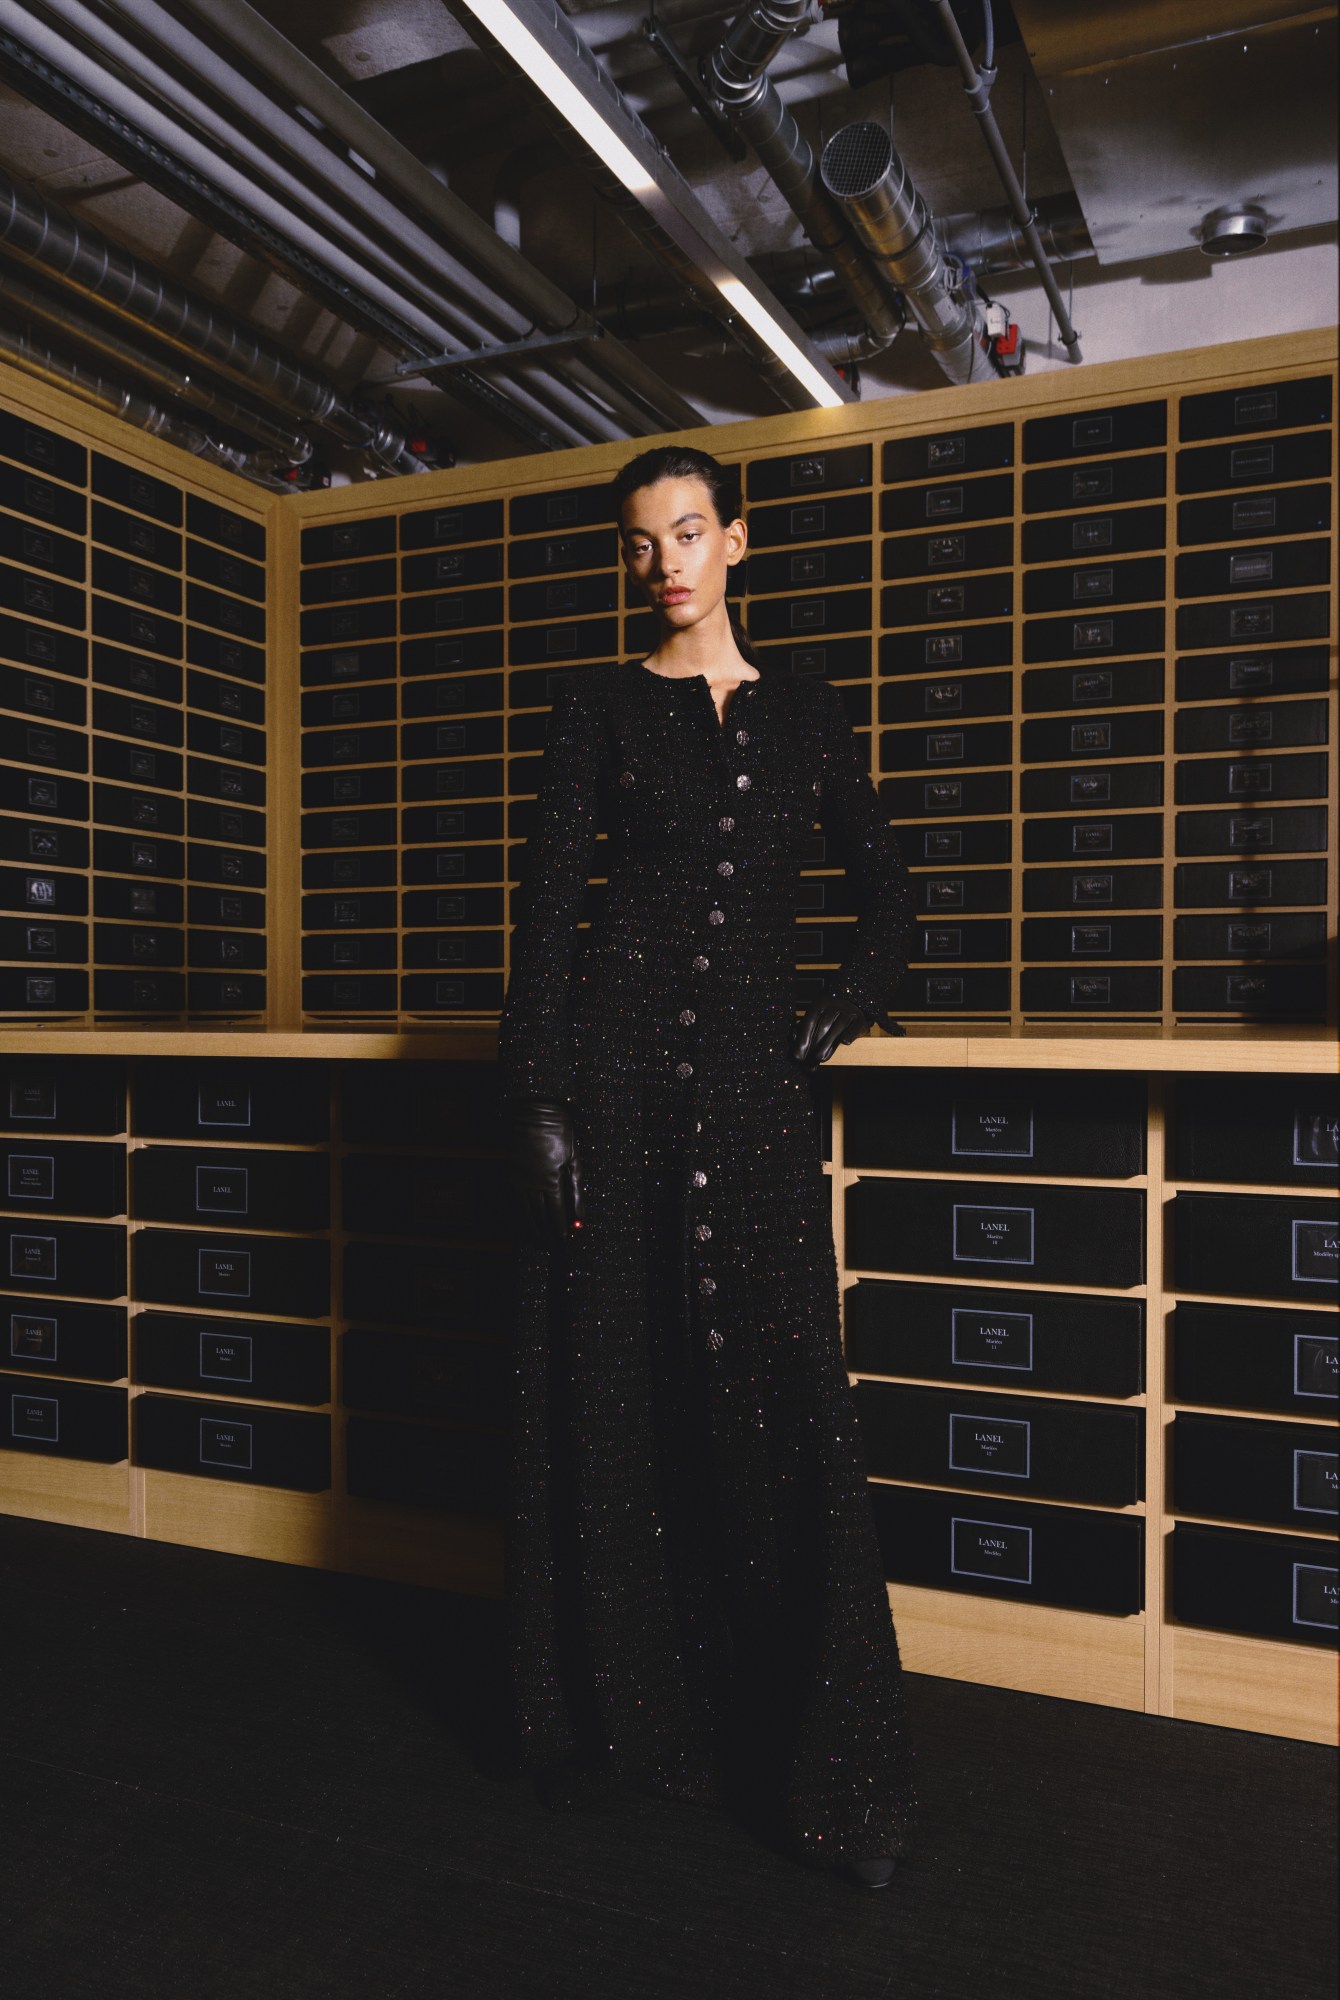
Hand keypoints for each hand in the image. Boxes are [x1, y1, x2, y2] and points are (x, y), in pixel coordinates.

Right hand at [506, 1099, 583, 1245]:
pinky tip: (521, 1226)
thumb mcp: (574, 1161)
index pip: (555, 1215)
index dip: (559, 1231)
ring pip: (523, 1213)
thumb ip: (577, 1192)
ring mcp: (518, 1180)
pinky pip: (511, 1203)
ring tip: (537, 1242)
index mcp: (551, 1180)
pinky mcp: (509, 1175)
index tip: (563, 1242)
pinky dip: (516, 1217)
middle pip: (539, 1218)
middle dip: (545, 1235)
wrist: (536, 1115)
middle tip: (551, 1248)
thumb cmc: (560, 1136)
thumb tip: (580, 1218)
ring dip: (531, 1230)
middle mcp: (532, 1184)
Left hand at [792, 997, 869, 1069]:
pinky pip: (854, 1027)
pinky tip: (844, 1042)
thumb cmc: (831, 1016)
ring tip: (820, 1058)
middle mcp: (834, 1005)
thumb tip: (796, 1046)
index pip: (810, 1022)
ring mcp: (848, 1011)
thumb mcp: (818, 1017)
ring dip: (828, 1044)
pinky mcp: (860, 1019)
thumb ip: (806, 1029)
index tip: (798, 1055)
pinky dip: (849, 1034)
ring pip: (838, 1028)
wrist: (855, 1004)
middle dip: (814, 1045)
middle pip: (823, 1027)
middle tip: (808, 1060)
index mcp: (820, 1003)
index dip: (803, 1039)